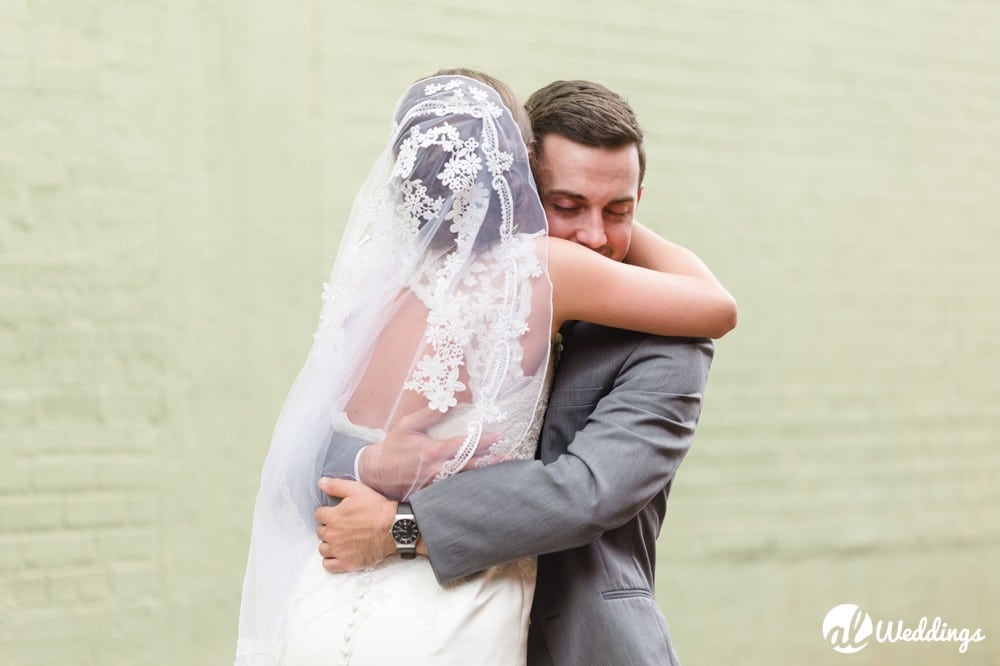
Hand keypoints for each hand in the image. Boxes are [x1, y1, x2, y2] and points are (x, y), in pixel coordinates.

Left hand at [315, 477, 396, 571]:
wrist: (394, 528)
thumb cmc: (377, 510)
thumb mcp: (357, 490)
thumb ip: (336, 486)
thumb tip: (321, 483)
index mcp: (332, 517)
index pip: (319, 515)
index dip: (328, 513)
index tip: (337, 514)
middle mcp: (332, 535)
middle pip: (320, 532)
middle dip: (329, 528)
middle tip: (342, 526)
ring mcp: (339, 550)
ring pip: (323, 549)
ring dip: (330, 544)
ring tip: (342, 540)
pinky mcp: (346, 563)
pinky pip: (328, 565)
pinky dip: (332, 560)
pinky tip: (340, 553)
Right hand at [359, 407, 499, 497]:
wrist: (376, 472)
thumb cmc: (393, 446)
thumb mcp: (408, 425)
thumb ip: (429, 414)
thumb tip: (448, 402)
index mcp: (434, 451)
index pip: (464, 445)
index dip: (483, 441)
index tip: (498, 437)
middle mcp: (438, 469)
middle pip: (470, 465)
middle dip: (490, 461)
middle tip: (507, 457)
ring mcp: (435, 484)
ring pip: (464, 480)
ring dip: (482, 475)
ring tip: (499, 472)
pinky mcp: (432, 494)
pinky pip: (453, 490)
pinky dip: (466, 486)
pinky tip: (479, 485)